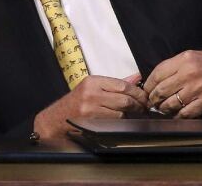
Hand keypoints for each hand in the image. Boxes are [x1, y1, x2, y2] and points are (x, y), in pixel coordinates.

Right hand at [33, 74, 147, 138]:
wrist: (56, 119)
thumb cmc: (75, 103)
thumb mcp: (92, 88)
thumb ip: (115, 84)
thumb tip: (136, 78)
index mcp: (92, 82)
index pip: (123, 85)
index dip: (138, 92)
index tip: (144, 97)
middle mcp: (91, 94)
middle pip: (125, 99)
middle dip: (138, 105)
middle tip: (144, 108)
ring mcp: (91, 109)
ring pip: (121, 113)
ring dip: (130, 115)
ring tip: (132, 114)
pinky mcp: (91, 122)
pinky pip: (114, 122)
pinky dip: (120, 122)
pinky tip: (120, 121)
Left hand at [143, 46, 201, 117]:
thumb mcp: (189, 56)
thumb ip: (172, 66)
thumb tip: (155, 80)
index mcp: (183, 61)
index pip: (157, 74)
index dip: (148, 84)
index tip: (146, 90)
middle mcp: (189, 75)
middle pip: (162, 91)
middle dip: (153, 98)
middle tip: (151, 101)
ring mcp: (198, 90)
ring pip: (171, 104)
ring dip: (163, 108)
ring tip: (161, 108)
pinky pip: (186, 113)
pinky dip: (178, 116)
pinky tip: (175, 114)